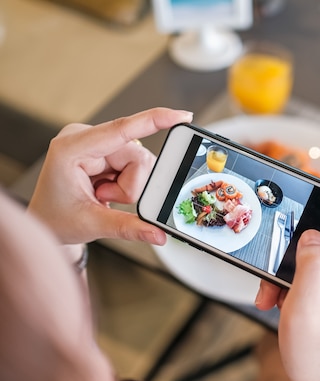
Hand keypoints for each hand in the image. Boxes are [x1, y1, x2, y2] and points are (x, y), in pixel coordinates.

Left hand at [28, 107, 192, 244]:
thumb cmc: (55, 219)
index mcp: (72, 148)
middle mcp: (86, 137)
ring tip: (103, 195)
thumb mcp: (92, 225)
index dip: (155, 120)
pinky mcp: (106, 149)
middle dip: (130, 185)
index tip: (182, 116)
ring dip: (129, 186)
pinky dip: (127, 183)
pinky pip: (135, 164)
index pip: (122, 129)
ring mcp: (97, 142)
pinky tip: (106, 189)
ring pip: (140, 162)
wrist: (45, 222)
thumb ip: (128, 228)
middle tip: (104, 198)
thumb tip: (158, 233)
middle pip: (137, 156)